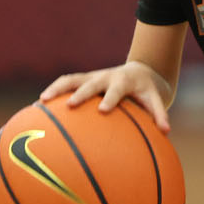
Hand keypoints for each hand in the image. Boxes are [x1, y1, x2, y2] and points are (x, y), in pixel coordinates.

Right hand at [40, 62, 171, 132]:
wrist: (140, 71)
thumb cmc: (147, 91)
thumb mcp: (155, 100)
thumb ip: (159, 114)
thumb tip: (167, 132)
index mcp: (124, 82)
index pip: (117, 90)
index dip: (110, 98)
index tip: (103, 110)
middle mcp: (105, 76)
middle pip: (90, 83)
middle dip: (80, 93)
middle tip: (70, 105)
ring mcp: (91, 77)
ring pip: (71, 79)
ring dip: (56, 89)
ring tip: (41, 102)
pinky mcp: (82, 79)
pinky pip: (64, 84)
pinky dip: (52, 93)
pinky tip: (36, 108)